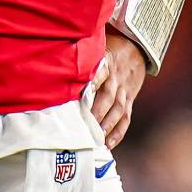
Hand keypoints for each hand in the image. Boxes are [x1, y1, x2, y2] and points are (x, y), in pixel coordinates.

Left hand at [90, 30, 146, 148]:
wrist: (137, 49)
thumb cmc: (108, 49)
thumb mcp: (96, 47)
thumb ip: (81, 53)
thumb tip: (53, 54)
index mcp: (106, 64)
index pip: (100, 73)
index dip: (92, 83)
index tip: (81, 93)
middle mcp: (116, 80)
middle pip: (108, 97)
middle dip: (97, 112)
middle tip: (84, 125)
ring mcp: (125, 92)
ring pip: (118, 110)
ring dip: (107, 125)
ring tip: (96, 138)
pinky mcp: (130, 101)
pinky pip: (126, 119)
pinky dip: (118, 133)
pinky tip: (108, 143)